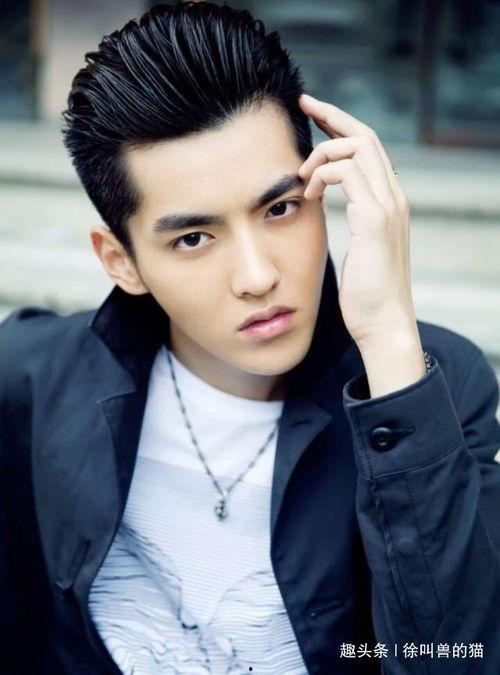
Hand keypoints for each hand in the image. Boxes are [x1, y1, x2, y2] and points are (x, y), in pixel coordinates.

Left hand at [298, 94, 425, 395]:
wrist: (383, 324)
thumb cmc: (366, 294)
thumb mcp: (358, 249)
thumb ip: (351, 221)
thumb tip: (324, 205)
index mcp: (388, 203)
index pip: (368, 149)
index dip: (341, 125)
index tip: (313, 113)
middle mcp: (393, 198)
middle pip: (366, 136)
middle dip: (332, 115)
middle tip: (302, 105)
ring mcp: (387, 207)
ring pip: (357, 148)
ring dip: (322, 153)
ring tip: (302, 177)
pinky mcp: (374, 221)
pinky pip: (349, 174)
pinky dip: (324, 174)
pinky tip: (309, 193)